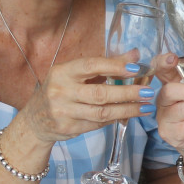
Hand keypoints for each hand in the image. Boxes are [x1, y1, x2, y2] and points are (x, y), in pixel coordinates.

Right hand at [20, 50, 157, 143]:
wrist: (35, 120)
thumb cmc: (61, 90)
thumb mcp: (77, 74)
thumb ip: (106, 64)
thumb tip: (135, 55)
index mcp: (62, 72)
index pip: (91, 66)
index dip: (114, 66)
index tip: (136, 68)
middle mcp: (60, 91)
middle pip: (99, 93)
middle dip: (127, 93)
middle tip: (148, 92)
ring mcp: (63, 112)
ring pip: (101, 112)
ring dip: (127, 110)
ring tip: (145, 106)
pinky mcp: (68, 128)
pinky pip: (98, 124)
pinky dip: (116, 119)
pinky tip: (130, 114)